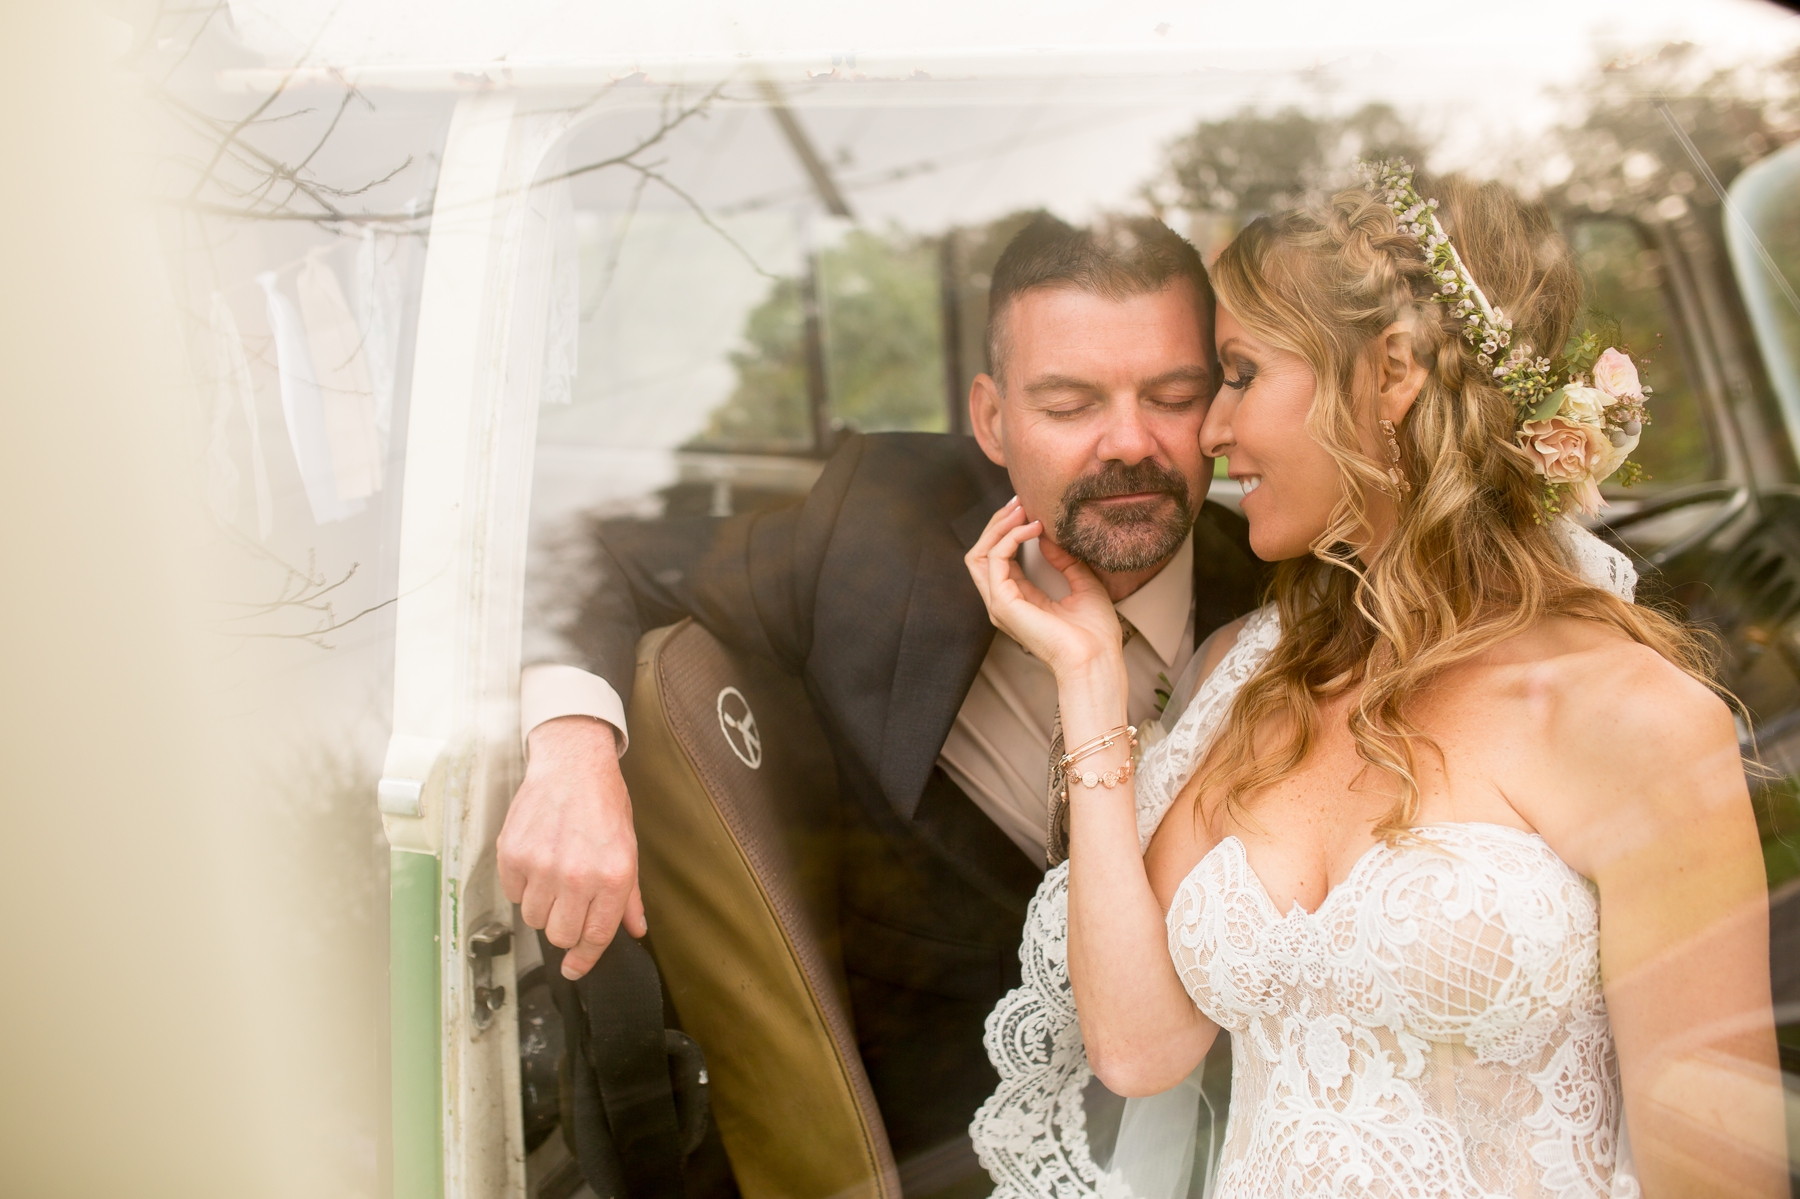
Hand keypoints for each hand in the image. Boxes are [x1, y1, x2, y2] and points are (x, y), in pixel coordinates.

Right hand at [498, 716, 647, 979]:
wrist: (572, 764)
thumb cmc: (603, 804)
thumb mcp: (628, 848)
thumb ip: (630, 896)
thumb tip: (635, 930)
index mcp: (613, 877)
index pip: (596, 936)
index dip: (585, 959)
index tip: (576, 968)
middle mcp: (577, 876)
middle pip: (560, 935)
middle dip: (564, 928)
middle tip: (568, 905)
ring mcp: (541, 866)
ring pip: (533, 918)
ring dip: (542, 906)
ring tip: (553, 875)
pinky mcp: (512, 854)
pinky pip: (512, 893)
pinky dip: (521, 885)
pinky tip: (535, 860)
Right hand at [963, 497, 1123, 679]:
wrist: (1096, 659)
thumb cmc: (1094, 633)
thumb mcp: (1084, 583)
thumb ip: (1065, 561)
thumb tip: (1046, 537)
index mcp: (1019, 600)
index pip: (1000, 559)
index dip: (1010, 530)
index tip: (1030, 509)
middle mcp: (1004, 602)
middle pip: (982, 554)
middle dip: (998, 524)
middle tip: (1020, 502)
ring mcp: (999, 604)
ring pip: (979, 554)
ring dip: (999, 527)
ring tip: (1022, 509)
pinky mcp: (1003, 603)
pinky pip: (995, 559)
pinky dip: (1011, 538)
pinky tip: (1033, 528)